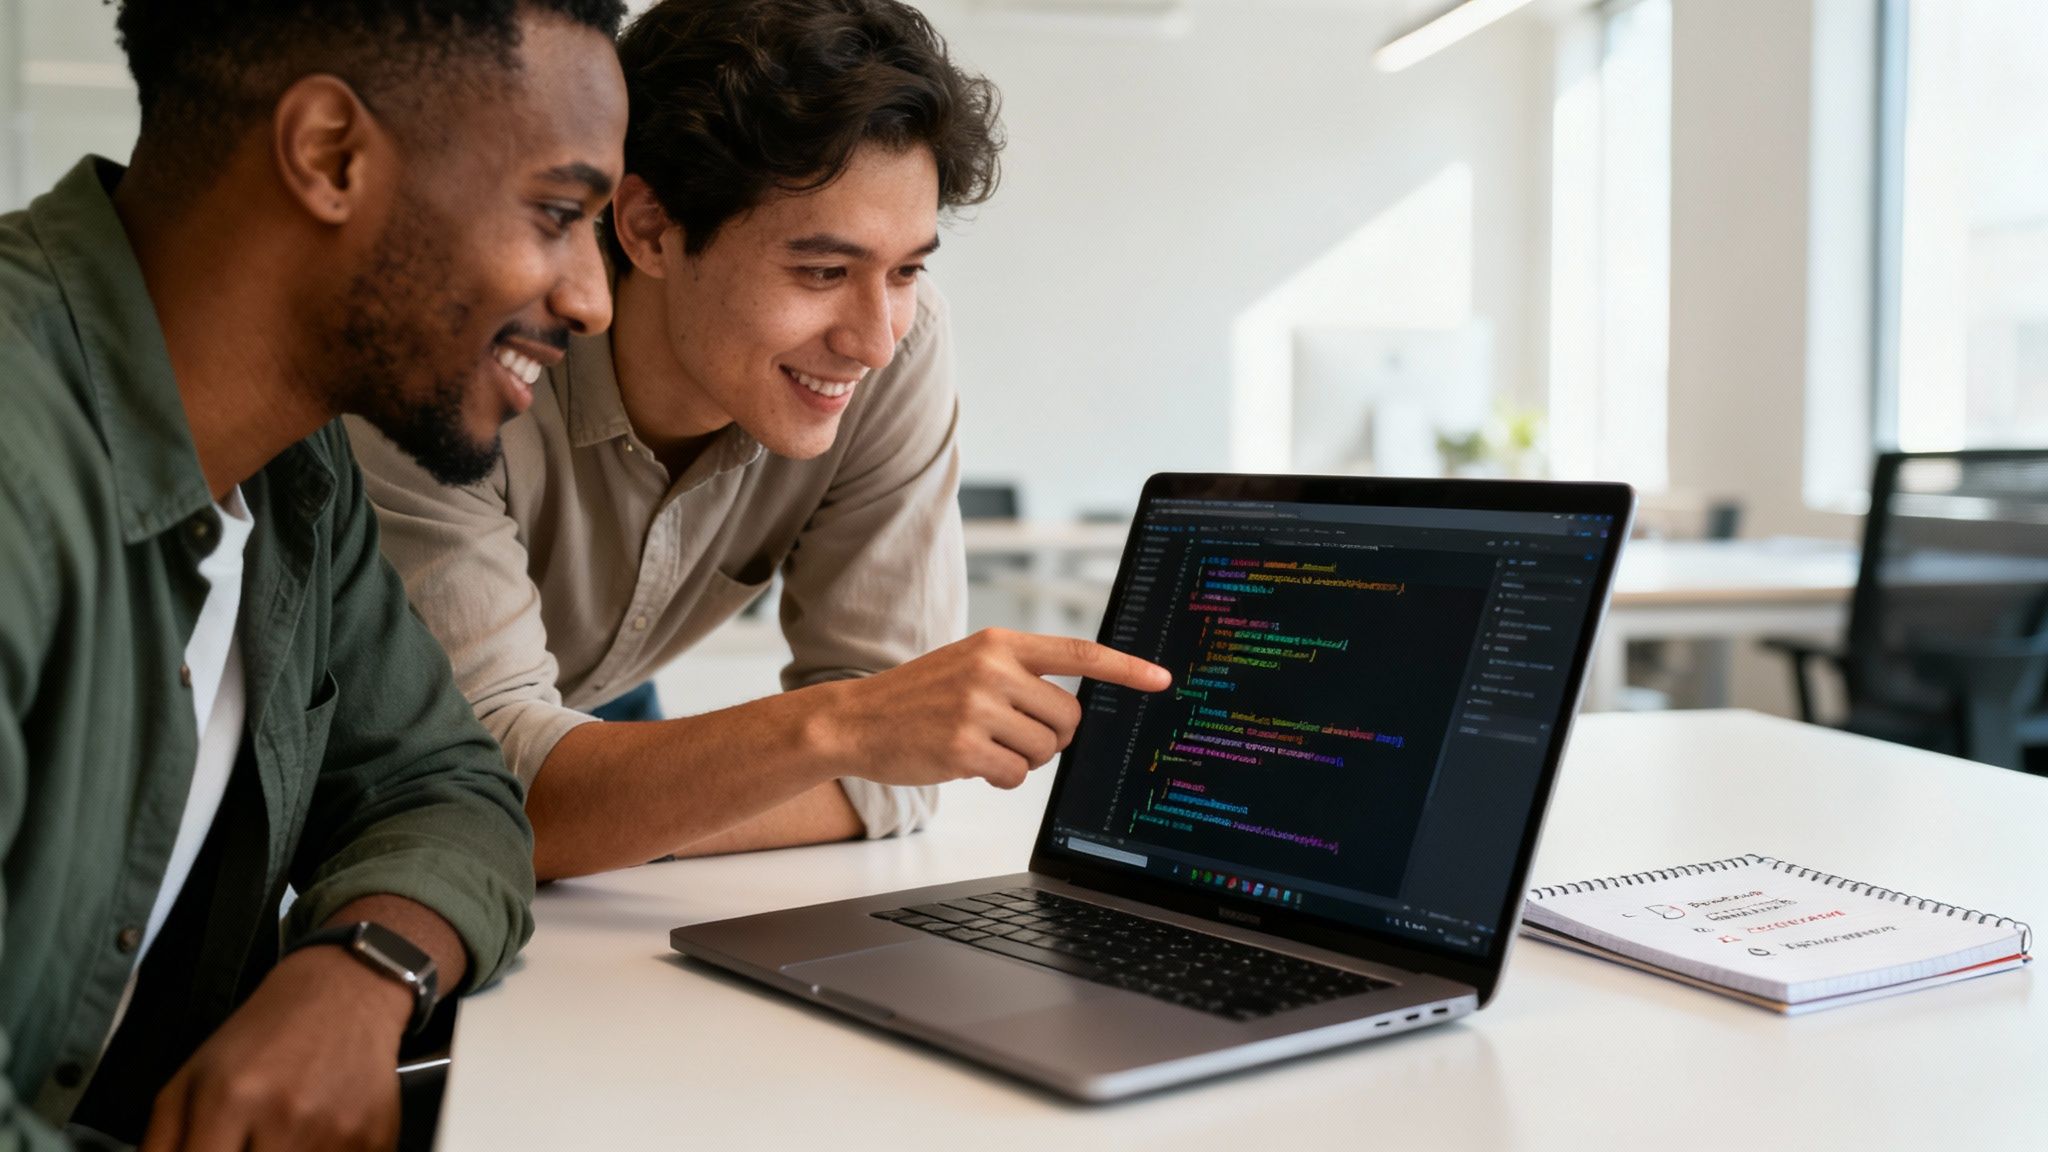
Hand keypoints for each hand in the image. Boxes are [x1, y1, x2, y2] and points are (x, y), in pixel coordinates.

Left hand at [140, 944, 411, 1151]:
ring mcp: (334, 1129)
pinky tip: (320, 1134)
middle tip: (249, 1142)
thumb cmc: (262, 1037)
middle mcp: (283, 1116)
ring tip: (284, 1136)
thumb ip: (160, 1143)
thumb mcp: (190, 1079)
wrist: (346, 988)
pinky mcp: (375, 1136)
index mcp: (228, 1099)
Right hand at [823, 628, 1170, 788]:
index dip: (1125, 668)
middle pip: (1069, 717)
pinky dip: (1000, 777)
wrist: (855, 719)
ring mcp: (977, 708)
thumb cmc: (918, 696)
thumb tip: (1074, 709)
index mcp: (999, 644)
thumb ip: (1019, 675)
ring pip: (1045, 750)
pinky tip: (970, 763)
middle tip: (1015, 735)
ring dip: (1024, 759)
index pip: (1078, 653)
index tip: (1162, 679)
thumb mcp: (969, 664)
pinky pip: (1016, 775)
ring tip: (985, 745)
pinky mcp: (964, 747)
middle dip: (1053, 737)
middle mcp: (992, 670)